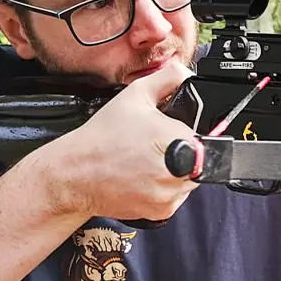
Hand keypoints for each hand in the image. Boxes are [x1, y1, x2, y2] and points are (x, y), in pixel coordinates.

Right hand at [42, 62, 201, 221]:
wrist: (75, 174)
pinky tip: (144, 178)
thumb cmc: (102, 137)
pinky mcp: (163, 210)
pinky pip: (176, 198)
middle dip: (183, 153)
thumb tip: (183, 70)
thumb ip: (166, 79)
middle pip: (200, 160)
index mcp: (178, 139)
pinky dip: (165, 190)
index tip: (169, 133)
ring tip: (146, 162)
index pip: (204, 138)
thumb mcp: (135, 96)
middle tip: (154, 148)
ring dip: (176, 172)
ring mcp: (171, 193)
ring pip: (189, 181)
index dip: (186, 134)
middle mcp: (178, 170)